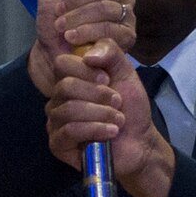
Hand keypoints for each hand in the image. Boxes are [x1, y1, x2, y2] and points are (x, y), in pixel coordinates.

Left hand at [28, 0, 135, 95]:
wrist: (52, 49)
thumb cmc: (55, 17)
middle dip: (77, 1)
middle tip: (59, 12)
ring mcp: (127, 16)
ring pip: (107, 9)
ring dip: (79, 18)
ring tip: (62, 27)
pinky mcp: (127, 37)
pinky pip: (111, 30)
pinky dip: (88, 33)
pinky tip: (73, 37)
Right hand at [46, 45, 175, 196]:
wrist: (139, 142)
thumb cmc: (130, 108)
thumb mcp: (126, 73)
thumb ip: (110, 52)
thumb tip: (88, 55)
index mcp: (70, 79)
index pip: (62, 64)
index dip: (86, 70)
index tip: (108, 79)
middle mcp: (58, 99)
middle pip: (65, 86)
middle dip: (98, 95)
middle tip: (118, 103)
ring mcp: (56, 122)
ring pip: (69, 109)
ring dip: (101, 113)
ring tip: (118, 120)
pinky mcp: (57, 144)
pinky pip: (69, 131)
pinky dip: (94, 129)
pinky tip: (110, 132)